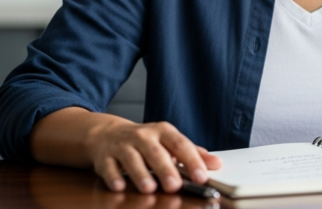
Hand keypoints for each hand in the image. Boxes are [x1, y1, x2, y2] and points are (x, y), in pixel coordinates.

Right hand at [83, 118, 221, 192]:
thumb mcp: (170, 142)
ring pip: (132, 159)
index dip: (192, 160)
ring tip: (149, 188)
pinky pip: (108, 167)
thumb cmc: (146, 142)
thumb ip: (193, 153)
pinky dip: (113, 177)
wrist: (107, 133)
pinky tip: (119, 186)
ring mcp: (122, 145)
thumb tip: (217, 164)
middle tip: (175, 185)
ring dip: (140, 174)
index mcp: (163, 132)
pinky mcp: (104, 157)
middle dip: (166, 169)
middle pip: (156, 152)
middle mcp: (143, 136)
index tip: (201, 177)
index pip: (180, 145)